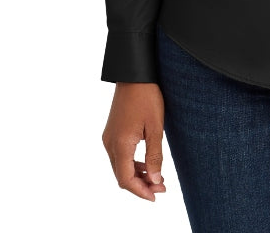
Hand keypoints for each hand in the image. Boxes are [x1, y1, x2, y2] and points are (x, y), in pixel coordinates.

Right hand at [102, 81, 167, 200]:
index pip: (126, 179)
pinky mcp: (112, 131)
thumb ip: (154, 155)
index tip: (156, 196)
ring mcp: (109, 137)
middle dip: (140, 185)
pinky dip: (132, 164)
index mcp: (120, 144)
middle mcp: (110, 143)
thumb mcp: (155, 126)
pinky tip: (146, 164)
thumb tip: (155, 181)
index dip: (140, 191)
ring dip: (137, 175)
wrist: (134, 73)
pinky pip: (119, 155)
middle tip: (161, 188)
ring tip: (157, 178)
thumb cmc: (147, 96)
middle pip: (121, 176)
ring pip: (120, 167)